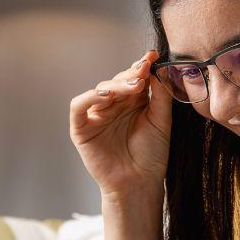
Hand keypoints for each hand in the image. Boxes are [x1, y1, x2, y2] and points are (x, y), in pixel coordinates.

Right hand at [68, 50, 171, 200]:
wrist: (140, 182)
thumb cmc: (152, 155)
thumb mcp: (161, 121)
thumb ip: (160, 96)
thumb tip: (157, 69)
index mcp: (133, 103)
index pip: (134, 79)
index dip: (141, 66)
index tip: (152, 56)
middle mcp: (114, 106)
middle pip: (117, 81)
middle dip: (131, 75)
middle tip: (143, 72)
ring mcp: (97, 116)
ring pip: (100, 89)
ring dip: (115, 85)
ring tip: (132, 86)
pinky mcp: (81, 128)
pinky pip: (78, 106)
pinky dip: (90, 97)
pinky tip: (106, 95)